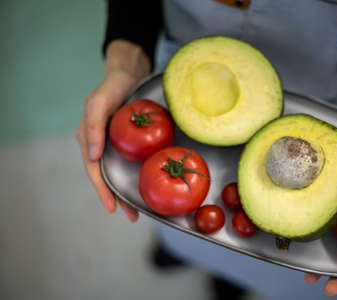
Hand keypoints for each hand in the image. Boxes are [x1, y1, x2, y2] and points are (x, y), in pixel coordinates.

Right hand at [76, 40, 150, 221]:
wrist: (128, 74)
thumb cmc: (111, 87)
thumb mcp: (99, 103)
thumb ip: (94, 127)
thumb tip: (92, 156)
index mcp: (89, 139)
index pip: (94, 170)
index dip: (103, 191)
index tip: (113, 209)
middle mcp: (100, 144)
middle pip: (107, 177)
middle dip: (118, 198)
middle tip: (132, 216)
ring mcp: (114, 144)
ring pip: (119, 172)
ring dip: (127, 191)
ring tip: (140, 208)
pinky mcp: (128, 141)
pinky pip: (130, 161)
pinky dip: (137, 174)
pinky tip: (149, 182)